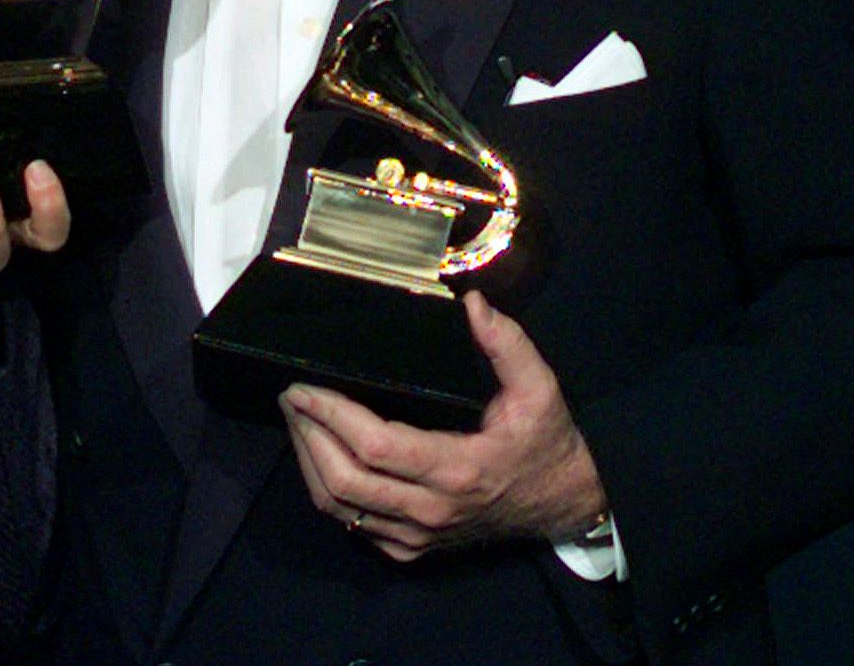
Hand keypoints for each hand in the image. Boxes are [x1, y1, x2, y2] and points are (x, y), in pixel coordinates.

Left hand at [279, 291, 605, 561]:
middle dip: (307, 434)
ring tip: (298, 419)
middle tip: (290, 394)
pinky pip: (353, 525)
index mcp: (457, 469)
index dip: (332, 416)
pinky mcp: (412, 549)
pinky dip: (327, 490)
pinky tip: (320, 455)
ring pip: (340, 508)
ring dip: (308, 462)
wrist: (562, 502)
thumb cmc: (546, 442)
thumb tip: (472, 303)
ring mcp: (418, 536)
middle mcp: (431, 510)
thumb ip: (508, 344)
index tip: (304, 386)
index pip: (376, 448)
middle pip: (343, 481)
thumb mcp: (540, 389)